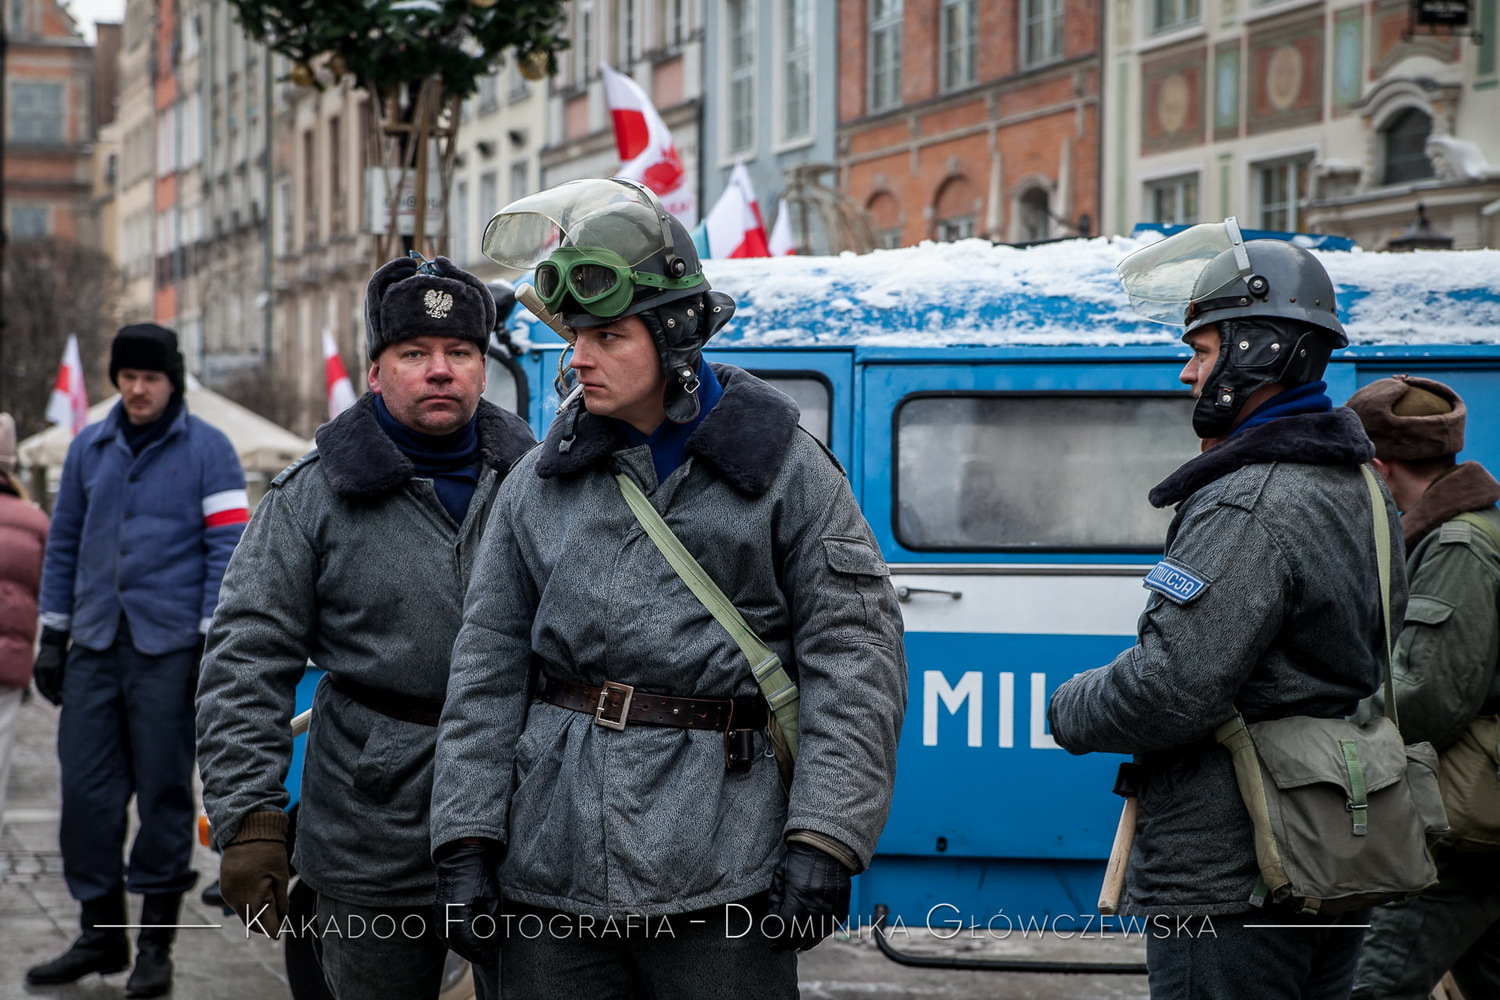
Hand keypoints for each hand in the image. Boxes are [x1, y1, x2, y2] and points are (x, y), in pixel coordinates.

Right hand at [32, 628, 68, 706]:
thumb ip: (57, 679)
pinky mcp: (49, 669)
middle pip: (44, 688)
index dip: (50, 697)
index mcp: (39, 674)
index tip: (57, 703)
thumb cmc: (56, 654)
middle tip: (59, 703)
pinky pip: (51, 681)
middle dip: (51, 696)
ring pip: (48, 685)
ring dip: (54, 692)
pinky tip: (62, 690)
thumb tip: (57, 691)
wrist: (55, 642)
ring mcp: (43, 671)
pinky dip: (55, 686)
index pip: (43, 689)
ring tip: (61, 699)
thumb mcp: (57, 667)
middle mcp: (39, 674)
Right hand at [219, 811, 289, 936]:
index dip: (273, 929)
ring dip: (255, 916)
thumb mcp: (281, 875)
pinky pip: (236, 904)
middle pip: (251, 922)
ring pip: (243, 914)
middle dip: (264, 925)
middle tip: (277, 923)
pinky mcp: (224, 888)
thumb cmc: (269, 852)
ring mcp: (227, 893)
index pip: (262, 923)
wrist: (247, 832)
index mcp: (252, 895)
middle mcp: (236, 897)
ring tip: (269, 909)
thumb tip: (282, 919)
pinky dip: (247, 906)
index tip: (280, 933)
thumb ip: (281, 900)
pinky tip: (257, 898)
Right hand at [434, 839, 501, 965]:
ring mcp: (439, 911)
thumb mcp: (492, 897)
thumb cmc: (480, 874)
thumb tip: (495, 943)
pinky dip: (452, 940)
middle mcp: (447, 914)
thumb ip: (494, 922)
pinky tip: (462, 942)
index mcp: (461, 912)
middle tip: (486, 960)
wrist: (461, 856)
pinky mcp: (437, 908)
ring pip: (447, 940)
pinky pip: (442, 931)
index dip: (480, 953)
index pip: (469, 942)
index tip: (490, 959)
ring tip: (476, 954)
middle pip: (457, 944)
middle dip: (472, 955)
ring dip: (461, 950)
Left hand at [766, 842, 851, 951]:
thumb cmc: (800, 859)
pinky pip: (829, 930)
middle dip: (788, 945)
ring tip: (796, 944)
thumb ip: (775, 898)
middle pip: (800, 936)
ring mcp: (830, 908)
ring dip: (804, 944)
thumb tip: (772, 921)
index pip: (786, 927)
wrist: (827, 847)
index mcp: (798, 895)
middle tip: (782, 946)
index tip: (773, 942)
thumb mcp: (780, 874)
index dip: (778, 938)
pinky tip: (811, 934)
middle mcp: (815, 904)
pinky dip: (819, 935)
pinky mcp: (841, 908)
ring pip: (816, 937)